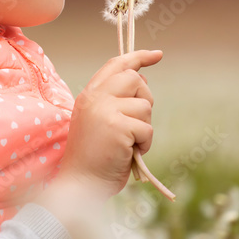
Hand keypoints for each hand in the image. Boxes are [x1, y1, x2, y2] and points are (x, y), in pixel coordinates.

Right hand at [58, 49, 161, 196]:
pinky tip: (130, 152)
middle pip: (134, 79)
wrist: (81, 184)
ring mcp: (105, 110)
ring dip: (144, 127)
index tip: (157, 55)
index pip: (116, 65)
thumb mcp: (100, 120)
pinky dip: (145, 143)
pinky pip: (147, 128)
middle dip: (144, 99)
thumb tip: (142, 80)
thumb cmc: (95, 157)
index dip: (138, 57)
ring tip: (127, 143)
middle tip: (136, 122)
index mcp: (89, 95)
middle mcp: (95, 98)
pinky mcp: (117, 126)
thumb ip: (116, 99)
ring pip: (145, 106)